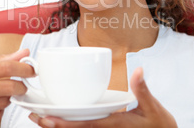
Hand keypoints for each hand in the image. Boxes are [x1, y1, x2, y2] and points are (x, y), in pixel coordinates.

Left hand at [29, 67, 176, 127]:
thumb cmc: (159, 124)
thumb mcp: (153, 106)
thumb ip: (142, 89)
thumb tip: (138, 70)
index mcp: (114, 123)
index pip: (85, 124)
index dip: (65, 122)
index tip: (48, 118)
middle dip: (54, 125)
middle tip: (34, 117)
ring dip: (58, 125)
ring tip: (38, 118)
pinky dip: (69, 125)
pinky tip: (58, 119)